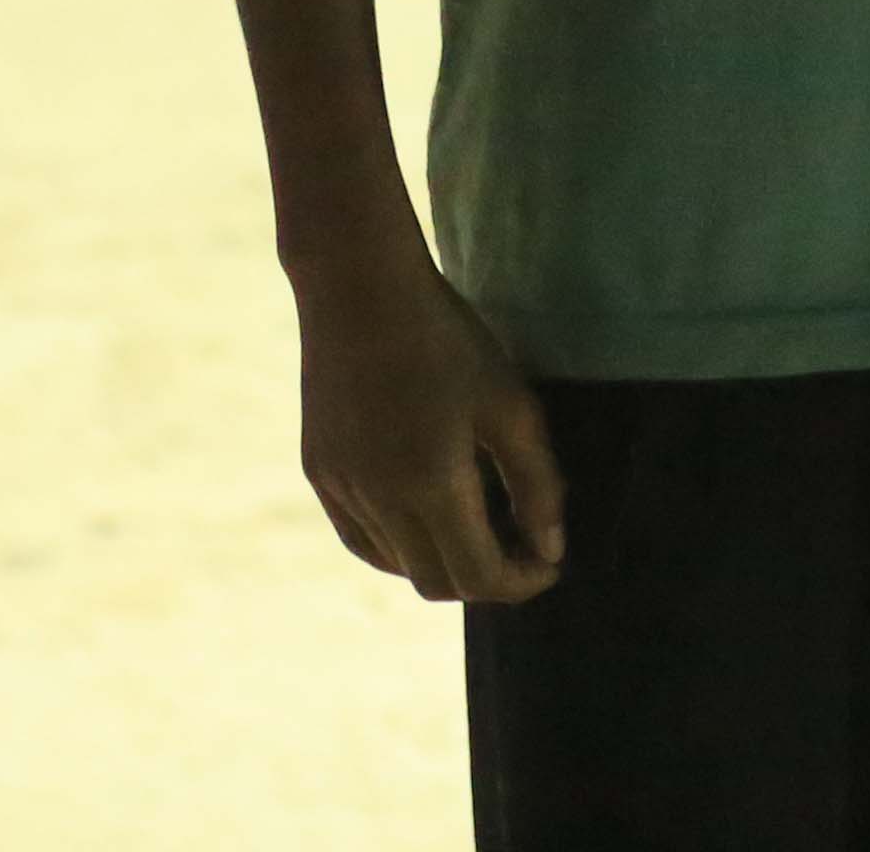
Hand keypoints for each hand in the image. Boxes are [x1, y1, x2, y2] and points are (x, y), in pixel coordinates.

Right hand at [293, 251, 566, 604]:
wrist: (359, 287)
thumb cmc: (447, 339)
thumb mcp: (510, 404)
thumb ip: (536, 483)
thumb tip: (550, 549)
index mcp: (429, 485)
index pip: (478, 577)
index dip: (521, 583)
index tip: (549, 562)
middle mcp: (377, 501)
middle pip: (436, 583)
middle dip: (486, 579)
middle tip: (522, 547)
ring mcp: (340, 490)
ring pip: (396, 565)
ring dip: (442, 562)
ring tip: (481, 527)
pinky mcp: (319, 473)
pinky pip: (361, 538)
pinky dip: (399, 545)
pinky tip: (427, 517)